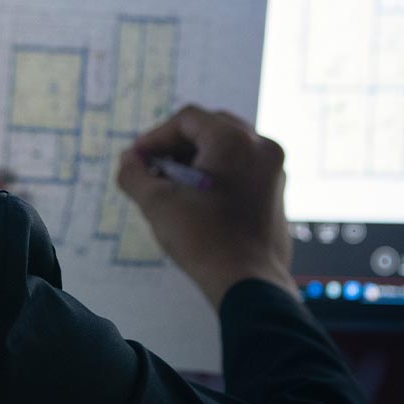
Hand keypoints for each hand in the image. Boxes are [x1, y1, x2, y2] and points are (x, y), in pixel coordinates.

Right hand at [117, 105, 297, 309]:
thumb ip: (135, 175)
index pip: (188, 119)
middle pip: (211, 127)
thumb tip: (127, 160)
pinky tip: (197, 197)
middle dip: (177, 145)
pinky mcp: (276, 192)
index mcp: (235, 141)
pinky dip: (218, 172)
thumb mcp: (157, 204)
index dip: (156, 136)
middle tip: (153, 166)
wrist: (248, 284)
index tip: (138, 157)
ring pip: (228, 147)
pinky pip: (243, 167)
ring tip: (172, 183)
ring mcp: (274, 170)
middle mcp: (261, 147)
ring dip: (197, 158)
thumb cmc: (204, 241)